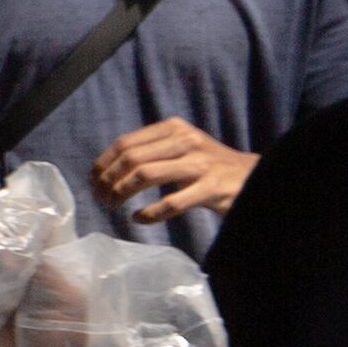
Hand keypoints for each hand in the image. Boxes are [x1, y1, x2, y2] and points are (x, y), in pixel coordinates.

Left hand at [90, 117, 253, 217]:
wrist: (255, 177)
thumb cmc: (209, 166)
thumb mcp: (180, 148)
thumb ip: (150, 152)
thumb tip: (105, 170)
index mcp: (174, 128)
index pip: (125, 143)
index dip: (102, 164)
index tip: (93, 183)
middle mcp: (186, 140)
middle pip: (131, 159)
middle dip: (108, 181)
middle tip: (102, 200)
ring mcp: (200, 164)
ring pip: (145, 175)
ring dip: (121, 194)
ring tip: (114, 207)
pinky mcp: (211, 188)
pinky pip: (171, 202)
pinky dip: (149, 213)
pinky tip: (139, 218)